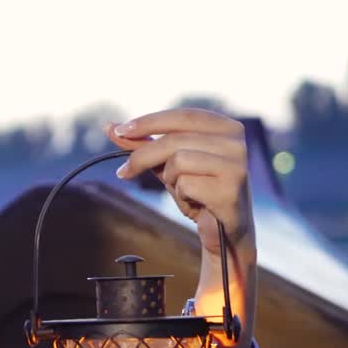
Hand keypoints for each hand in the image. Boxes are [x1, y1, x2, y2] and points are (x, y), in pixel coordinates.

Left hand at [108, 108, 253, 256]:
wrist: (222, 231)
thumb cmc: (197, 192)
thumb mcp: (167, 163)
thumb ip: (143, 144)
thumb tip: (110, 126)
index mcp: (227, 127)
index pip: (183, 116)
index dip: (150, 121)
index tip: (120, 130)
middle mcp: (236, 142)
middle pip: (174, 140)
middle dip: (142, 156)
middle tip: (124, 172)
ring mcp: (237, 165)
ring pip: (178, 161)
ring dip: (171, 180)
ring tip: (184, 191)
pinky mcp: (230, 190)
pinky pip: (186, 185)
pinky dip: (182, 197)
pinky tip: (195, 204)